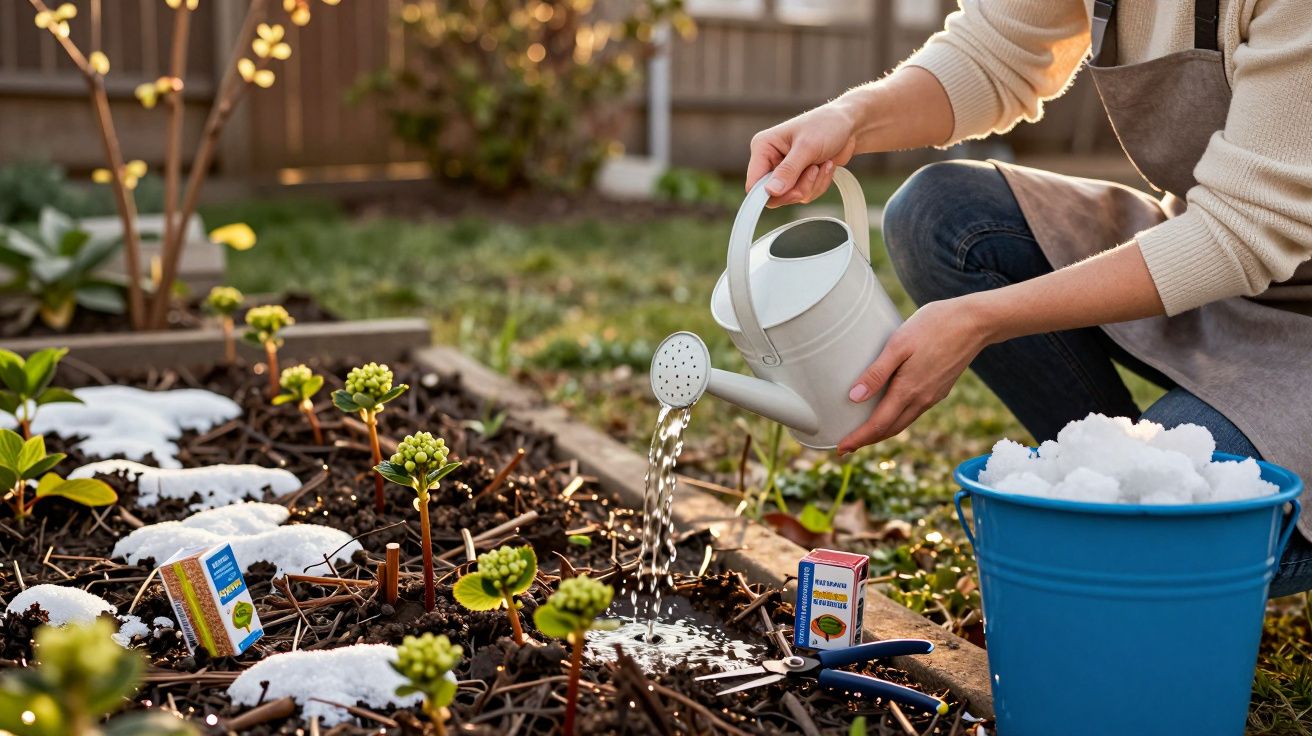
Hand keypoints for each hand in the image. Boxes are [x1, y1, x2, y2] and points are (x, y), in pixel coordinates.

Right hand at [747, 102, 858, 207]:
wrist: (849, 125)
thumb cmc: (826, 125)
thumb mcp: (807, 147)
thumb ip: (788, 171)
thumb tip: (770, 192)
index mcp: (763, 147)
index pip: (754, 183)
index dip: (767, 194)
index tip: (790, 193)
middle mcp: (770, 160)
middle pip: (775, 195)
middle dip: (798, 187)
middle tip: (813, 170)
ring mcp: (785, 171)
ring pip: (792, 196)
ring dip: (812, 184)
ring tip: (823, 163)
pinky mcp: (799, 178)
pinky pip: (805, 194)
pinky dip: (819, 184)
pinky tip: (826, 166)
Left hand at [837, 299, 989, 454]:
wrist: (975, 322)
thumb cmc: (934, 326)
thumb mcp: (899, 344)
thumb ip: (877, 372)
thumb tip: (854, 397)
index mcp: (908, 390)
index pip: (878, 425)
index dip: (858, 439)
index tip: (841, 449)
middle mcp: (922, 399)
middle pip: (890, 429)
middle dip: (868, 440)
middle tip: (847, 446)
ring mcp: (933, 395)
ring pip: (903, 422)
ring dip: (882, 431)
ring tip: (864, 432)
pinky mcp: (940, 388)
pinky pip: (914, 411)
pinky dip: (897, 418)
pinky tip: (889, 410)